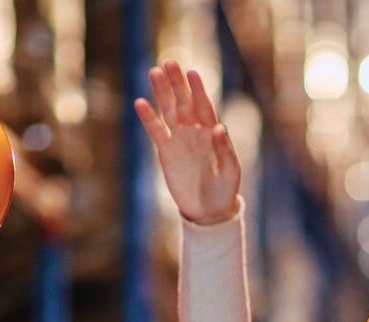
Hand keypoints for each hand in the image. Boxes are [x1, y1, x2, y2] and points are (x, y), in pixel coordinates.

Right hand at [134, 60, 240, 224]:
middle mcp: (195, 132)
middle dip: (177, 84)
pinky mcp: (166, 151)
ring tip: (154, 71)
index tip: (192, 73)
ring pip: (169, 110)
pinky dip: (148, 118)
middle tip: (169, 63)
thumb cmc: (224, 191)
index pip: (204, 107)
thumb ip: (223, 150)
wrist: (208, 211)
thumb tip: (219, 127)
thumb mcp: (229, 172)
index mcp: (212, 134)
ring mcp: (179, 140)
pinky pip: (156, 131)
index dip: (198, 91)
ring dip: (162, 92)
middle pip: (184, 103)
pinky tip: (140, 102)